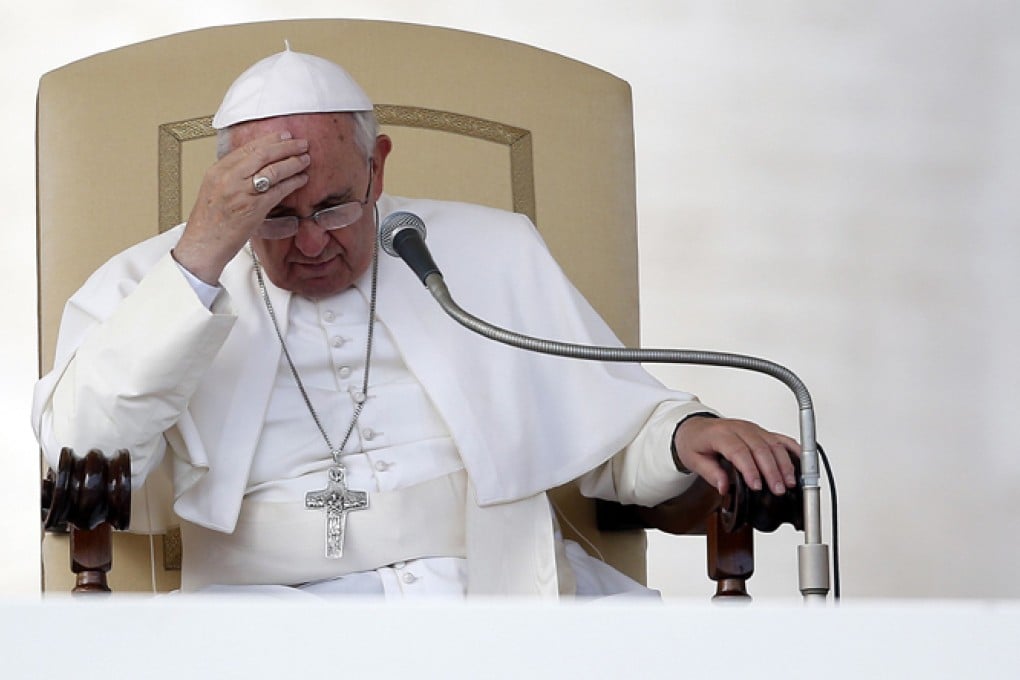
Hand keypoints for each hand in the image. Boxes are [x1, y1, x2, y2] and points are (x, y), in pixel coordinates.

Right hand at [172, 131, 310, 283]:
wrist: (202, 245)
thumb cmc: (209, 224)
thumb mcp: (214, 190)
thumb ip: (231, 176)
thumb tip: (252, 166)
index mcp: (217, 171)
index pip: (247, 148)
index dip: (268, 140)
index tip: (282, 136)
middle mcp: (228, 178)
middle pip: (262, 154)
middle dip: (285, 146)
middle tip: (300, 143)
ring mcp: (241, 193)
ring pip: (273, 170)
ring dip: (293, 162)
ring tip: (305, 159)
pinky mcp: (253, 208)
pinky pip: (278, 190)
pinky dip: (292, 182)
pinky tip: (301, 179)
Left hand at [673, 416, 799, 496]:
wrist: (695, 428)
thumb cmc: (695, 442)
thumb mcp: (694, 460)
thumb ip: (710, 474)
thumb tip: (724, 487)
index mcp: (720, 434)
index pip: (739, 451)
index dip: (750, 469)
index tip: (757, 486)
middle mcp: (739, 428)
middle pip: (760, 448)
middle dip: (772, 471)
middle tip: (778, 489)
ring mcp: (752, 429)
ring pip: (773, 443)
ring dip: (784, 463)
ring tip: (789, 483)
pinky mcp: (760, 432)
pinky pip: (780, 438)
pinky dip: (792, 449)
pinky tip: (799, 462)